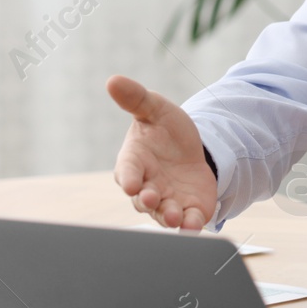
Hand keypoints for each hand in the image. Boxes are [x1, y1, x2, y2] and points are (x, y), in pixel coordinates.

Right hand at [107, 74, 215, 230]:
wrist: (193, 149)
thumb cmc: (166, 130)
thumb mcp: (156, 109)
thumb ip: (136, 98)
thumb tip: (113, 80)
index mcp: (134, 162)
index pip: (128, 172)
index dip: (130, 178)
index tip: (132, 183)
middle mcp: (147, 186)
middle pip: (142, 199)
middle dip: (146, 201)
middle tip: (151, 199)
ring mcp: (166, 201)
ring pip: (163, 214)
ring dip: (168, 217)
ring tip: (175, 217)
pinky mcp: (188, 210)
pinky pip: (187, 222)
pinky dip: (189, 226)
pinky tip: (193, 226)